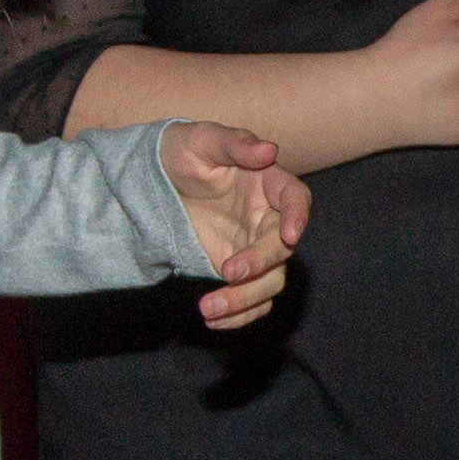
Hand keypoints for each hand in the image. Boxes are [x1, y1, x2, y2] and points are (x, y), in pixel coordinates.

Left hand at [160, 123, 312, 327]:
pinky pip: (252, 299)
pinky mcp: (240, 271)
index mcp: (268, 182)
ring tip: (209, 308)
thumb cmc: (185, 152)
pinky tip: (212, 319)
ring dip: (245, 299)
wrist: (159, 182)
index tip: (291, 235)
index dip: (299, 216)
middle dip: (260, 263)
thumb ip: (234, 144)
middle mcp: (269, 218)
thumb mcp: (202, 140)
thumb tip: (269, 150)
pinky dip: (238, 315)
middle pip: (283, 248)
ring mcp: (256, 247)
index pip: (296, 197)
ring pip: (270, 281)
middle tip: (227, 272)